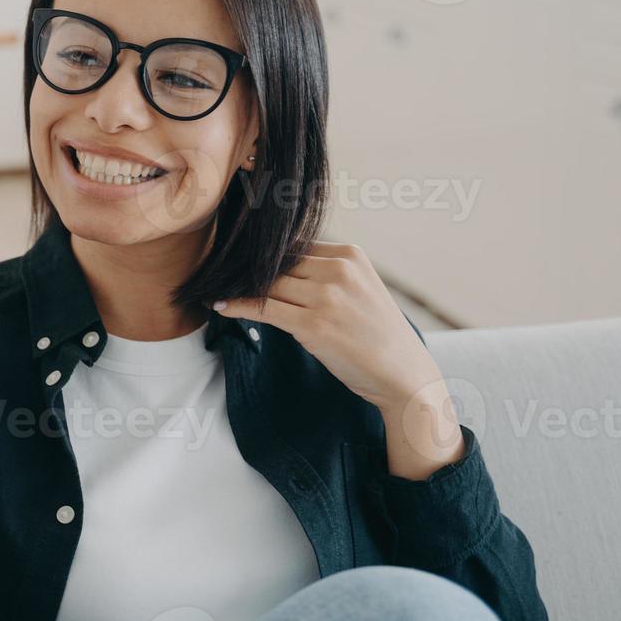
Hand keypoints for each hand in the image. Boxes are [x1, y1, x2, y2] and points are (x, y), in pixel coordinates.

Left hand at [212, 241, 463, 479]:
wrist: (403, 373)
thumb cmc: (377, 334)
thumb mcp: (359, 288)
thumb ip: (324, 273)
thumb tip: (273, 267)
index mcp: (350, 255)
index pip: (293, 247)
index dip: (264, 256)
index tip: (238, 260)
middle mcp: (338, 271)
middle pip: (277, 263)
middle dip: (248, 270)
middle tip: (219, 273)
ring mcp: (327, 298)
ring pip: (267, 284)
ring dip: (239, 286)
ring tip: (217, 287)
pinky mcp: (314, 325)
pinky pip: (264, 308)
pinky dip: (238, 305)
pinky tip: (221, 305)